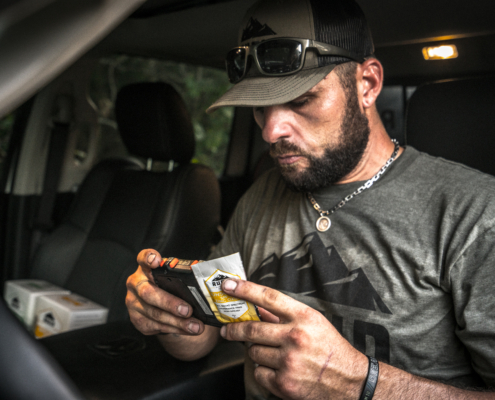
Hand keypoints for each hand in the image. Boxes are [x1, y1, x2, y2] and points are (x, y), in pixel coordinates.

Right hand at [125, 249, 204, 335]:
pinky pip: (156, 326)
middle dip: (170, 303)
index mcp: (146, 268)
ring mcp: (134, 303)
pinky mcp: (137, 319)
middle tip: (187, 310)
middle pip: (149, 293)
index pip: (143, 258)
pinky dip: (175, 329)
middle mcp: (136, 284)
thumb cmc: (169, 286)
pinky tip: (187, 329)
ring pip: (154, 314)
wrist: (158, 304)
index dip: (149, 258)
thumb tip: (206, 276)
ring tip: (195, 326)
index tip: (157, 260)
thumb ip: (183, 275)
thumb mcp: (173, 277)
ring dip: (177, 322)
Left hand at [219, 279, 367, 399]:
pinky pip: (258, 372)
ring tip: (270, 353)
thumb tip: (257, 308)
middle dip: (234, 329)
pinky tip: (277, 369)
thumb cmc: (330, 348)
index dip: (245, 289)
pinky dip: (263, 371)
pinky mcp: (284, 383)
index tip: (228, 285)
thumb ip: (285, 315)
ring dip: (255, 352)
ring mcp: (289, 361)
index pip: (268, 297)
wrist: (350, 381)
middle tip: (227, 329)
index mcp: (304, 317)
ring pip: (253, 352)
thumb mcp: (313, 323)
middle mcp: (295, 337)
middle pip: (252, 328)